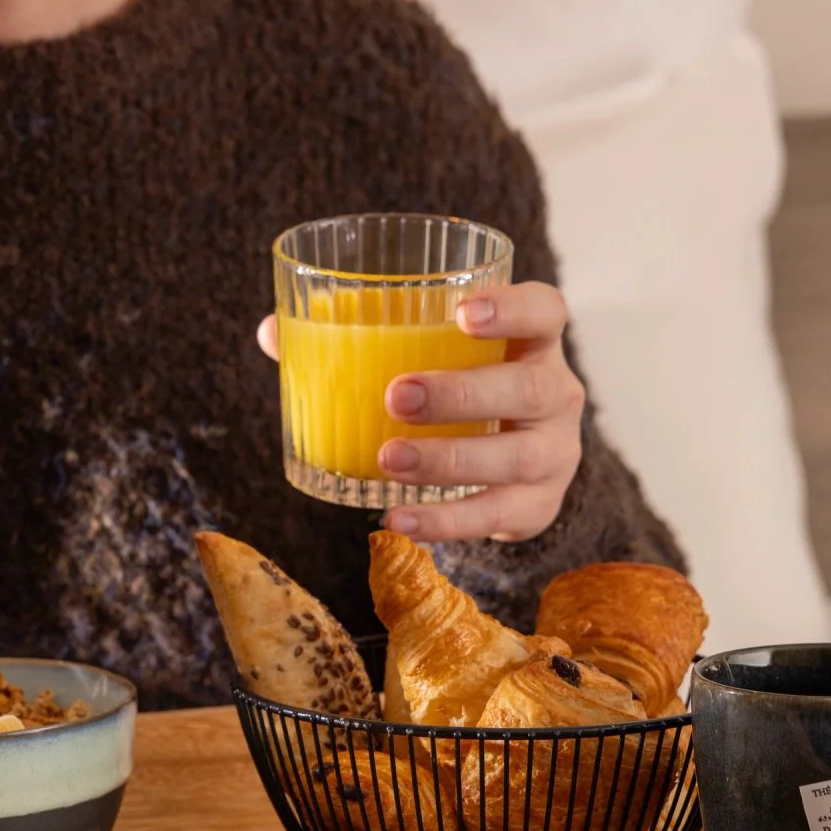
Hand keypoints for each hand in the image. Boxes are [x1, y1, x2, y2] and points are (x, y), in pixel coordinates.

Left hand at [257, 281, 583, 541]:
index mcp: (533, 344)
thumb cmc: (459, 397)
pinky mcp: (539, 507)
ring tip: (388, 459)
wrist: (515, 470)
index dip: (512, 309)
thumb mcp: (431, 361)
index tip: (461, 313)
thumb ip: (358, 341)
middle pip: (528, 388)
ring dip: (447, 460)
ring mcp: (555, 454)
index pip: (545, 311)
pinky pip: (495, 517)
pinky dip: (444, 522)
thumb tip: (273, 331)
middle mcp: (557, 394)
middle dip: (461, 394)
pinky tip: (398, 520)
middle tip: (397, 396)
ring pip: (514, 457)